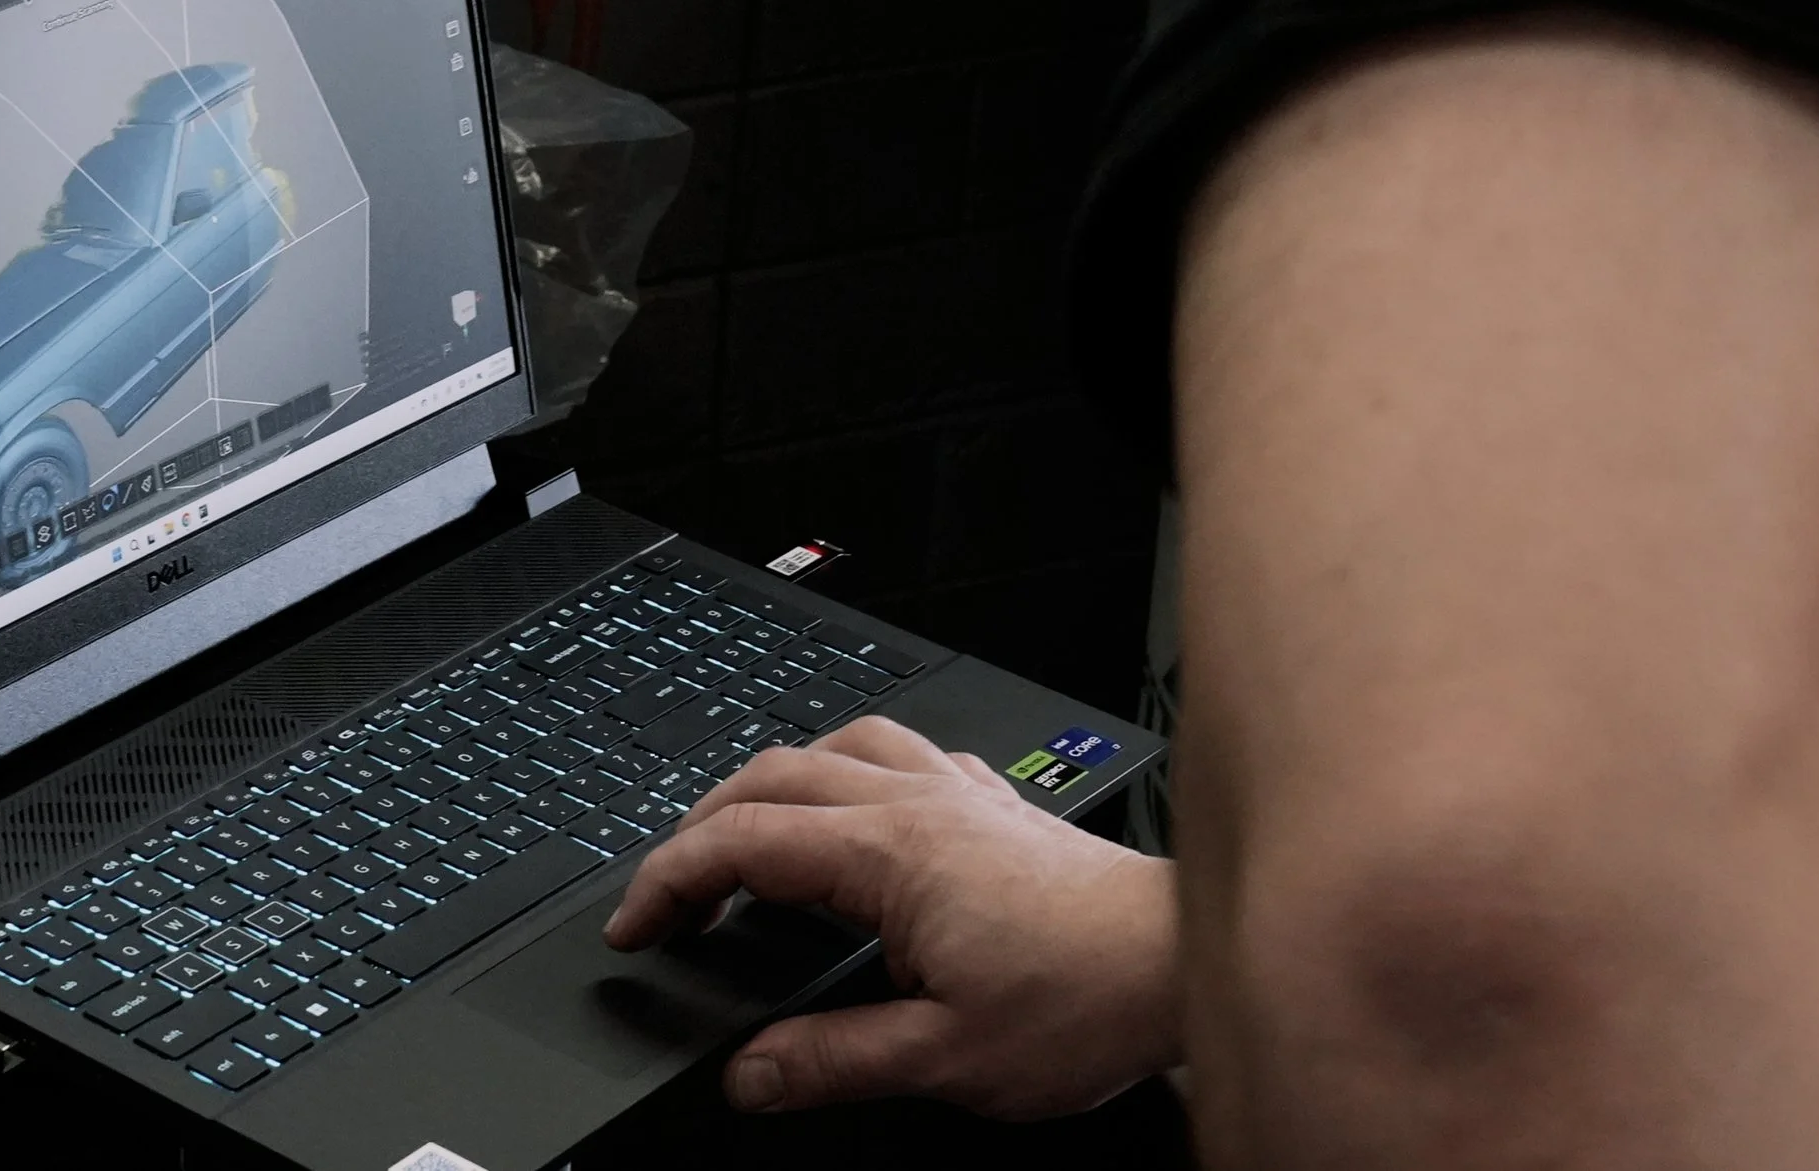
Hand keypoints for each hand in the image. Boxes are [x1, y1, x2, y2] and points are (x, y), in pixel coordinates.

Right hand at [603, 714, 1181, 1118]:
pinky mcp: (991, 802)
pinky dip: (845, 769)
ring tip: (739, 832)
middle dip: (699, 828)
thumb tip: (751, 1073)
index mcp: (890, 852)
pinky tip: (854, 803)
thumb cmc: (1088, 999)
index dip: (672, 880)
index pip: (744, 841)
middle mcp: (916, 802)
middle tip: (670, 892)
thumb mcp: (947, 1059)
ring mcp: (955, 792)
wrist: (1180, 962)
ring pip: (832, 745)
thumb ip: (834, 1062)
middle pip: (771, 776)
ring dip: (768, 782)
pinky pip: (897, 751)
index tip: (638, 924)